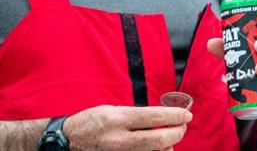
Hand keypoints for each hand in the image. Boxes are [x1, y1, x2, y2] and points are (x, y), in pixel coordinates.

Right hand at [63, 105, 191, 150]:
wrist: (70, 141)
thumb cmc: (90, 122)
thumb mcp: (110, 110)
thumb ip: (135, 115)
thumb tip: (161, 118)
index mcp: (116, 119)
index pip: (153, 117)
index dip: (174, 115)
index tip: (185, 113)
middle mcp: (120, 138)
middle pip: (160, 139)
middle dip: (178, 132)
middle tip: (183, 125)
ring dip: (169, 144)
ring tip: (169, 136)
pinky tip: (158, 146)